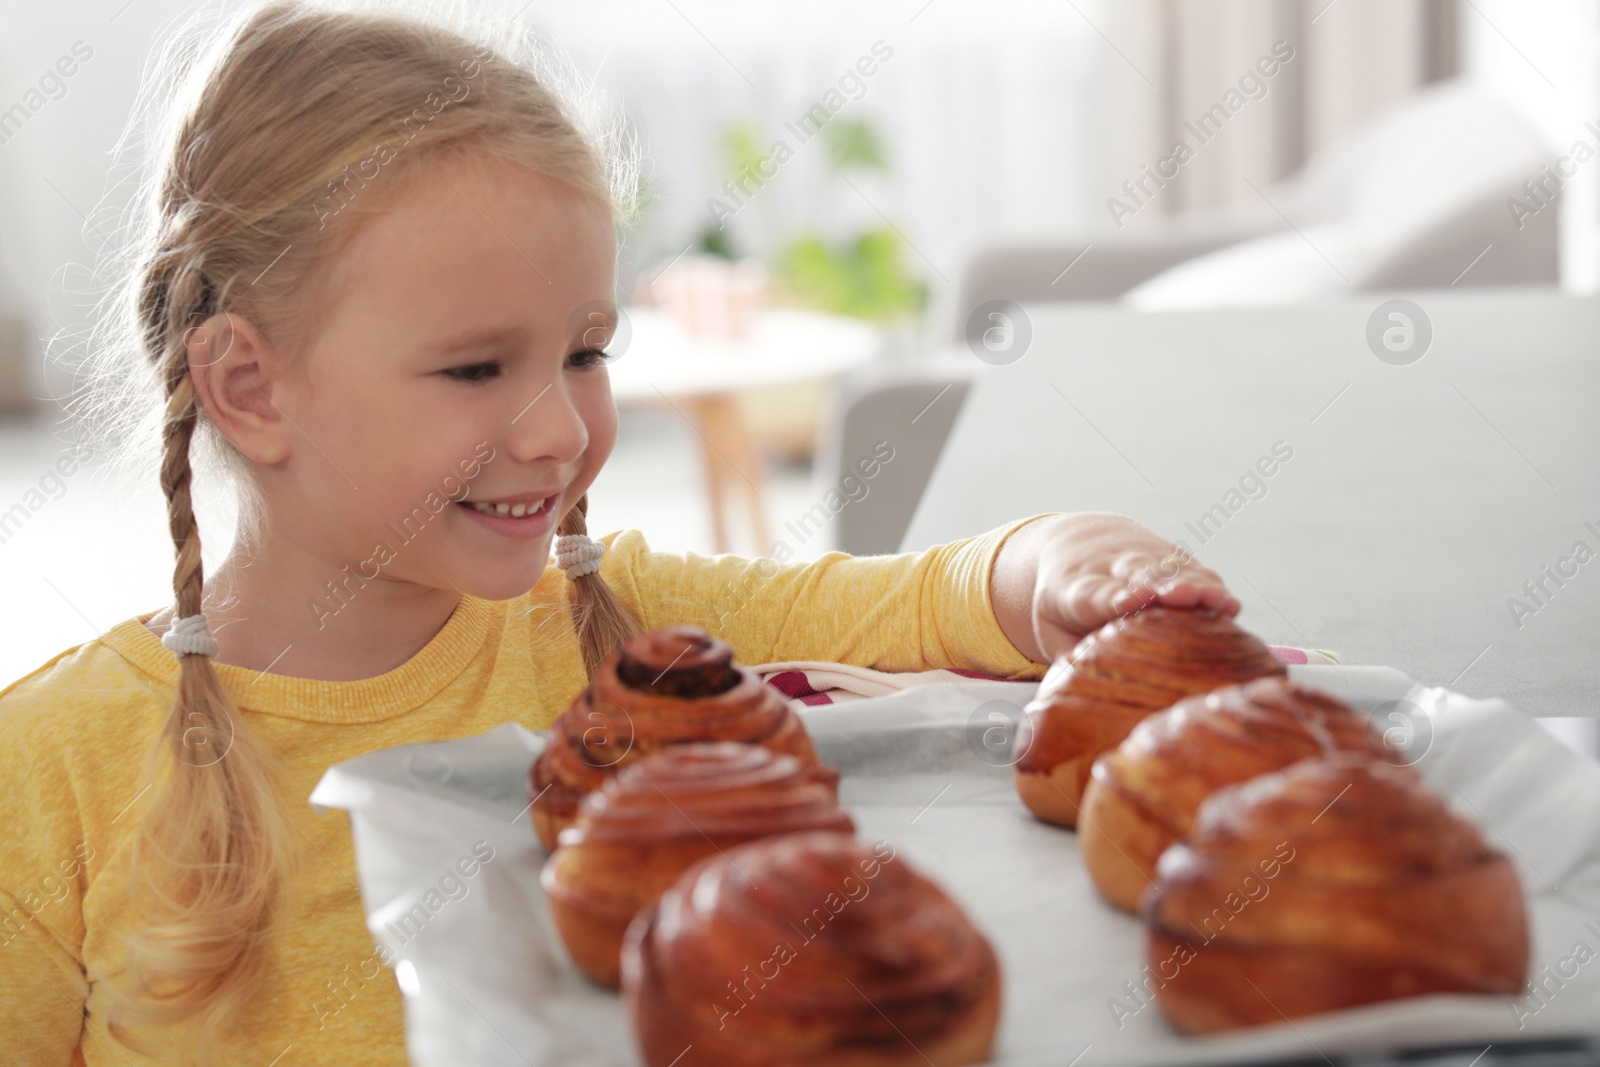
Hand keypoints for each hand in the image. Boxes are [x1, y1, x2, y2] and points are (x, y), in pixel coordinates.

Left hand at [1031, 514, 1238, 661]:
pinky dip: (1211, 586)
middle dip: (1160, 584)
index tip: (1128, 602)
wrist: (1076, 544)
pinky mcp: (1171, 556)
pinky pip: (1193, 570)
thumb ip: (1068, 657)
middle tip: (1179, 596)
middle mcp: (1113, 567)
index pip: (1099, 592)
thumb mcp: (1050, 628)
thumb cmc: (1063, 602)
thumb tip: (1087, 691)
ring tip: (1216, 600)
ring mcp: (1145, 557)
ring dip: (1195, 584)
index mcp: (1078, 587)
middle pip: (1140, 574)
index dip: (1116, 597)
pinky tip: (1227, 604)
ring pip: (1172, 569)